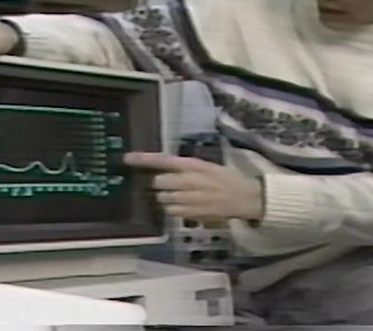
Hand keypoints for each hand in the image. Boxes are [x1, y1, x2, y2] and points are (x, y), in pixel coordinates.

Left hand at [124, 152, 263, 221]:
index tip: (126, 159)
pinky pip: (170, 212)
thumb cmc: (226, 179)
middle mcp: (188, 181)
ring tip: (181, 196)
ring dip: (166, 197)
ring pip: (162, 198)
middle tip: (171, 184)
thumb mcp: (207, 167)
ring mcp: (188, 198)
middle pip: (157, 182)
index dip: (143, 159)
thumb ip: (186, 168)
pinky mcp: (190, 213)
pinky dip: (173, 209)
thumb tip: (164, 169)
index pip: (163, 160)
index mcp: (193, 165)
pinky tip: (185, 206)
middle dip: (160, 184)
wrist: (245, 197)